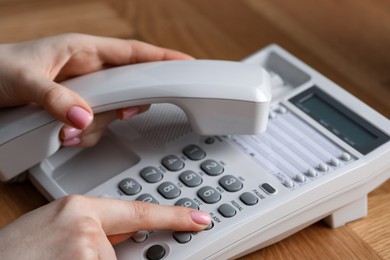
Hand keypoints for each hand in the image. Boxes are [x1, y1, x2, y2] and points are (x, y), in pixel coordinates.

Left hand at [0, 33, 192, 146]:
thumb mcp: (24, 78)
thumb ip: (55, 96)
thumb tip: (83, 115)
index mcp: (84, 50)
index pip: (135, 52)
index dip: (164, 57)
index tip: (188, 65)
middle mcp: (88, 70)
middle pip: (128, 88)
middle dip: (123, 107)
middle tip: (114, 115)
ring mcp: (83, 92)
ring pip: (112, 112)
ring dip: (96, 126)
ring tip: (66, 130)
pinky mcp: (74, 109)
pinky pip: (94, 125)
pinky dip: (84, 135)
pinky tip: (64, 134)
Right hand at [0, 195, 210, 259]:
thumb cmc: (16, 252)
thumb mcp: (59, 227)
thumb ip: (99, 228)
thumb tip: (133, 234)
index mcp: (79, 209)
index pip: (140, 211)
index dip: (174, 216)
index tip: (200, 219)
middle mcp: (86, 228)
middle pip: (124, 253)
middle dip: (110, 259)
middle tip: (73, 254)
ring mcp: (85, 252)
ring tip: (60, 259)